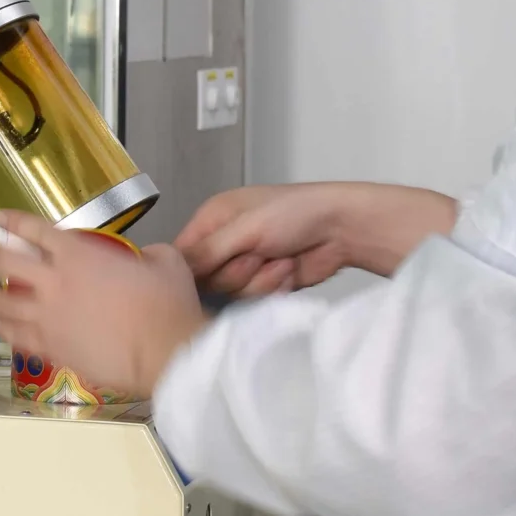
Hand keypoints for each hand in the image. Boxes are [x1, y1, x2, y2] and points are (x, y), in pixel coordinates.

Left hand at [0, 213, 207, 400]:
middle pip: (6, 262)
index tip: (1, 219)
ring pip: (1, 302)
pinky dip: (8, 328)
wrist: (165, 353)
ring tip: (2, 297)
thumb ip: (146, 254)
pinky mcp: (50, 348)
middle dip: (3, 258)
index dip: (12, 221)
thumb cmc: (167, 305)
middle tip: (9, 262)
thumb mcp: (165, 261)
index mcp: (78, 254)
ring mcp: (47, 318)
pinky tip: (10, 327)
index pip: (33, 229)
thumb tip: (144, 259)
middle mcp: (54, 282)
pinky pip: (14, 336)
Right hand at [173, 182, 459, 297]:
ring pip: (232, 295)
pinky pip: (254, 302)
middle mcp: (226, 243)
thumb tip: (173, 272)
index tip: (211, 272)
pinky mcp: (266, 285)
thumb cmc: (296, 213)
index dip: (193, 271)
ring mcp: (247, 266)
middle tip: (261, 254)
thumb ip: (207, 251)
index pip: (182, 255)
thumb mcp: (245, 227)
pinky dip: (274, 288)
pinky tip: (290, 271)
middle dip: (238, 273)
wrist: (343, 229)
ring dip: (260, 281)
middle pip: (207, 281)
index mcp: (213, 218)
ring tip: (281, 259)